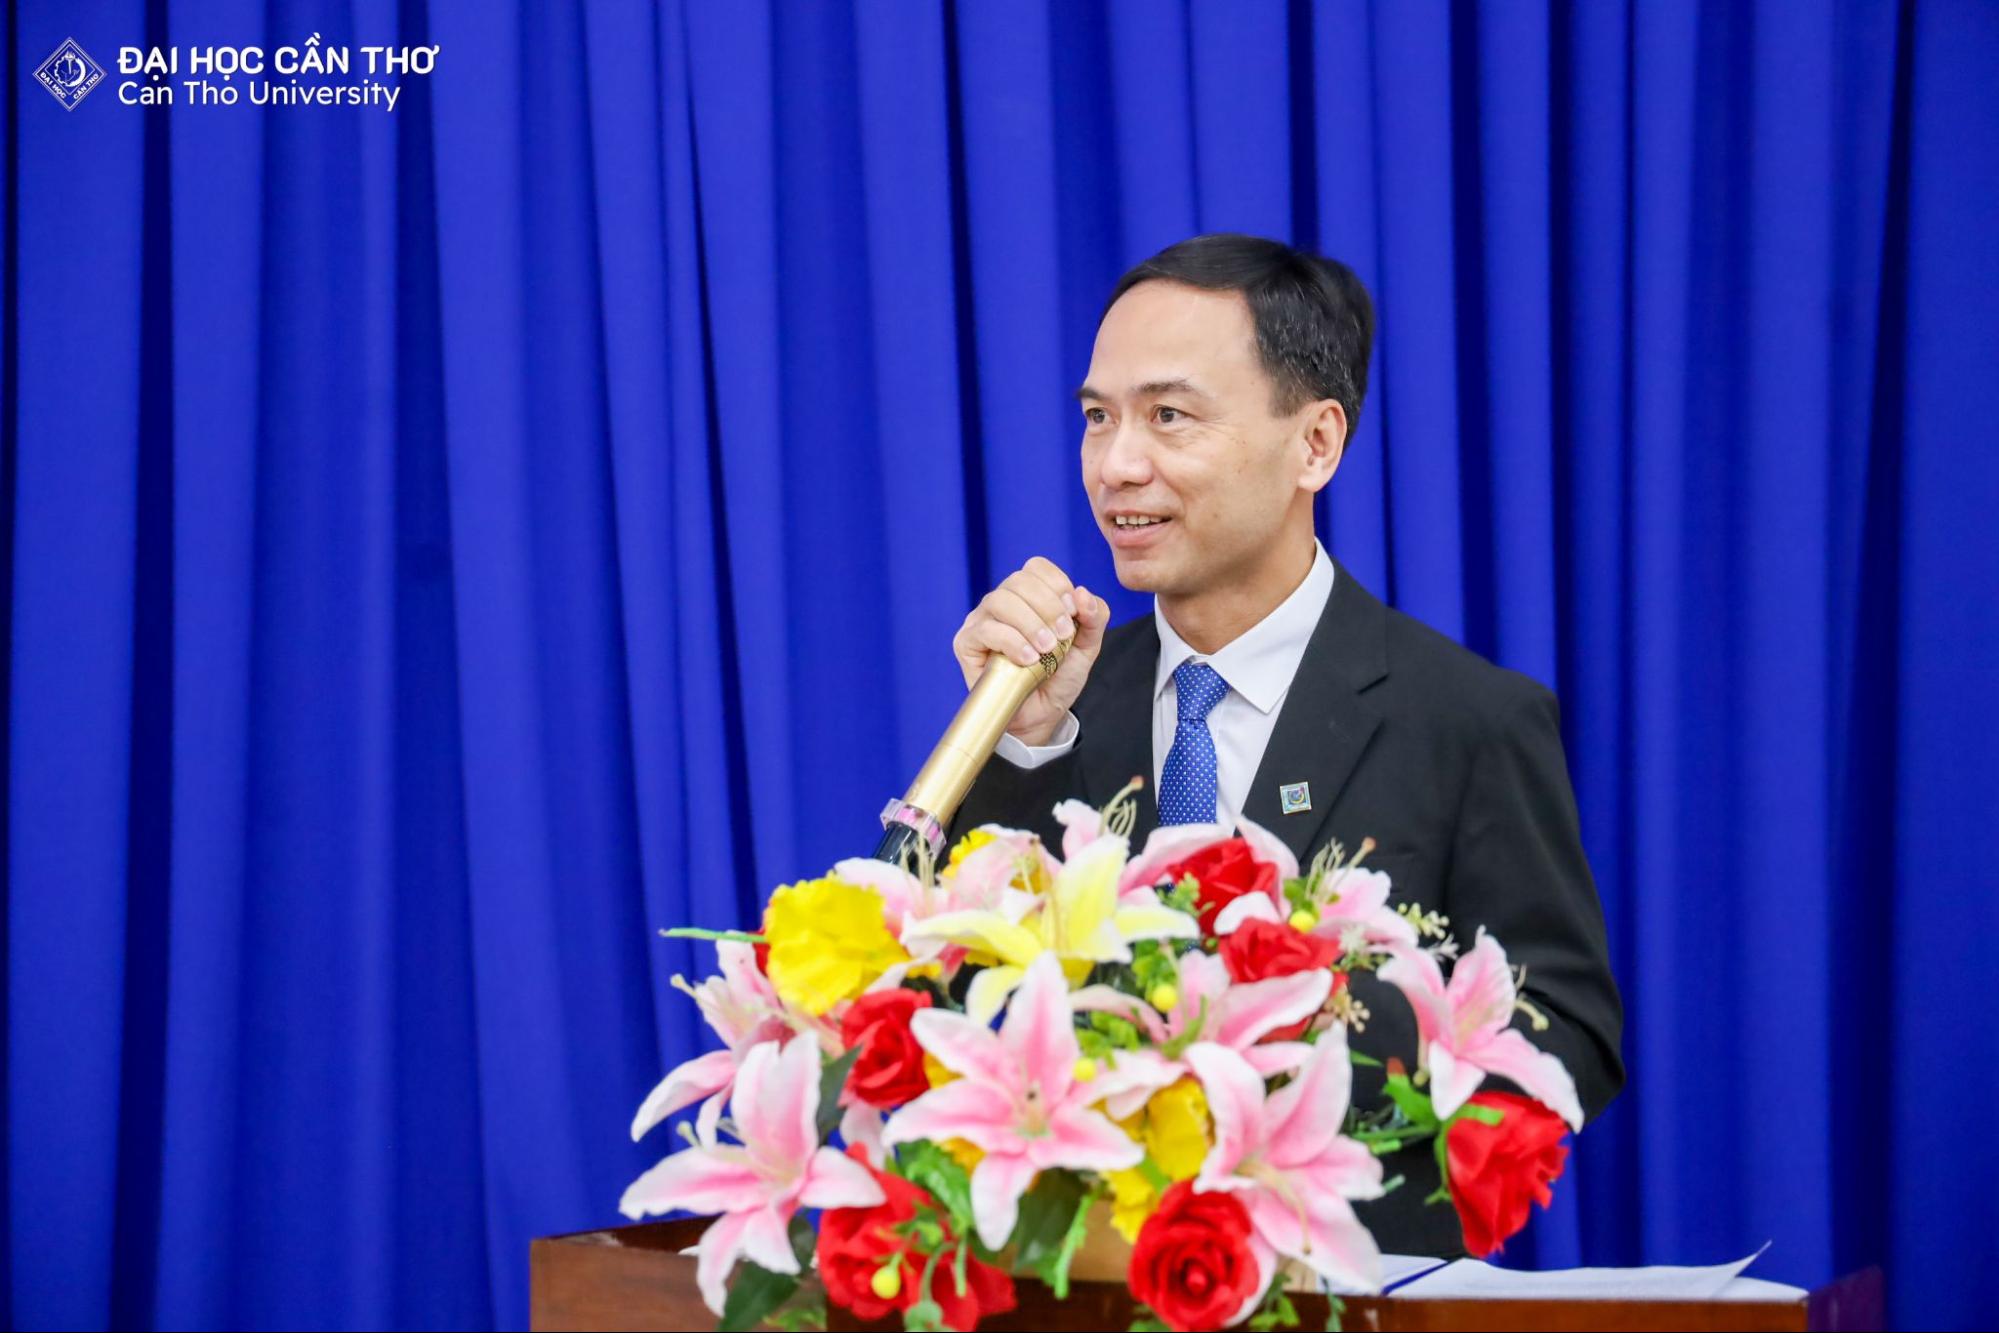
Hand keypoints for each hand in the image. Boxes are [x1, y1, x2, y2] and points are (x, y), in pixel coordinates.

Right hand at [953, 557, 1110, 745]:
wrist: (1042, 713)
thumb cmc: (1059, 675)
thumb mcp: (1087, 644)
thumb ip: (1094, 616)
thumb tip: (1082, 593)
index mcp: (1029, 595)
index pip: (1037, 568)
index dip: (1057, 585)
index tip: (1074, 614)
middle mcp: (1003, 602)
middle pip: (1018, 580)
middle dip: (1048, 606)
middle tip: (1063, 636)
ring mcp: (982, 620)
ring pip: (1000, 601)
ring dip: (1030, 623)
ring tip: (1047, 649)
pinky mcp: (967, 642)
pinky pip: (985, 630)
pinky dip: (1011, 642)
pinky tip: (1028, 660)